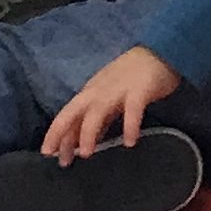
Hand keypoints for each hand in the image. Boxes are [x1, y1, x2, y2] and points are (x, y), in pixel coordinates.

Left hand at [43, 45, 181, 162]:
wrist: (161, 52)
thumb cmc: (134, 77)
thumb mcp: (110, 97)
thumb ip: (99, 119)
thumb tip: (85, 142)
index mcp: (91, 92)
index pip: (68, 114)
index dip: (57, 134)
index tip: (49, 155)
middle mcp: (99, 91)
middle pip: (73, 111)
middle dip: (61, 133)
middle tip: (57, 158)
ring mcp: (118, 90)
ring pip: (98, 111)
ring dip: (89, 132)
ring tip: (86, 154)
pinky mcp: (140, 90)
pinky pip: (133, 109)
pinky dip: (130, 125)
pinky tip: (130, 142)